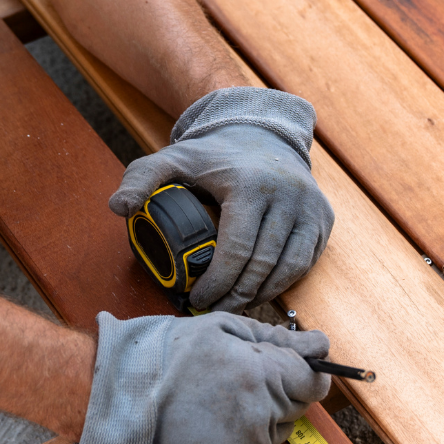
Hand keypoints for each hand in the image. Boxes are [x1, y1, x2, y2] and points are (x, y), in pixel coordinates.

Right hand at [63, 311, 331, 443]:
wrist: (113, 399)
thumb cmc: (164, 355)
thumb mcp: (221, 328)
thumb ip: (277, 338)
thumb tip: (321, 345)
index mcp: (262, 376)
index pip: (315, 381)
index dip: (307, 370)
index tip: (291, 364)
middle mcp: (259, 417)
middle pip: (298, 406)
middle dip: (280, 389)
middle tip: (239, 376)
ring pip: (277, 431)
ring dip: (262, 415)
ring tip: (219, 398)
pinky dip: (241, 439)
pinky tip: (210, 421)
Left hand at [109, 87, 333, 312]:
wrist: (263, 134)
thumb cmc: (216, 155)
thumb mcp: (174, 159)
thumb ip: (142, 178)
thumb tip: (119, 207)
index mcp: (250, 185)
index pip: (237, 249)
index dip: (218, 282)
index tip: (199, 299)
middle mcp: (287, 195)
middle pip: (263, 264)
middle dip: (237, 295)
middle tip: (216, 310)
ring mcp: (310, 208)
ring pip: (289, 268)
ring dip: (262, 295)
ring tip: (236, 305)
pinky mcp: (323, 218)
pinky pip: (306, 262)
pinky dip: (284, 283)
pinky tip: (261, 291)